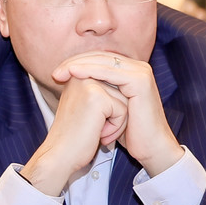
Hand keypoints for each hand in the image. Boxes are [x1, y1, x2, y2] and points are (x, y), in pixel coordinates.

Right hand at [21, 78, 127, 196]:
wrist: (60, 155)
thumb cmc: (74, 136)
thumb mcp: (85, 106)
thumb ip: (100, 91)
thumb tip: (124, 87)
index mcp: (77, 75)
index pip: (113, 85)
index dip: (109, 109)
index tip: (89, 122)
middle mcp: (81, 75)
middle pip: (120, 91)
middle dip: (114, 114)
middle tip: (94, 128)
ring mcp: (88, 85)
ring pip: (124, 100)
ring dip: (116, 121)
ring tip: (96, 131)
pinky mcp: (97, 97)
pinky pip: (123, 110)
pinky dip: (116, 127)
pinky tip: (99, 133)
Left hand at [53, 52, 182, 177]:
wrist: (150, 147)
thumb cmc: (128, 132)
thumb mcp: (107, 107)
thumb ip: (95, 90)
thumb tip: (69, 81)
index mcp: (130, 70)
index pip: (99, 59)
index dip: (76, 63)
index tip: (56, 73)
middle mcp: (138, 67)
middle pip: (100, 57)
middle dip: (74, 62)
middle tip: (55, 73)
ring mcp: (141, 72)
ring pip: (103, 62)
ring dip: (78, 65)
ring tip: (60, 73)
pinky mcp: (140, 80)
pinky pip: (110, 71)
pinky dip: (90, 70)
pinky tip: (74, 73)